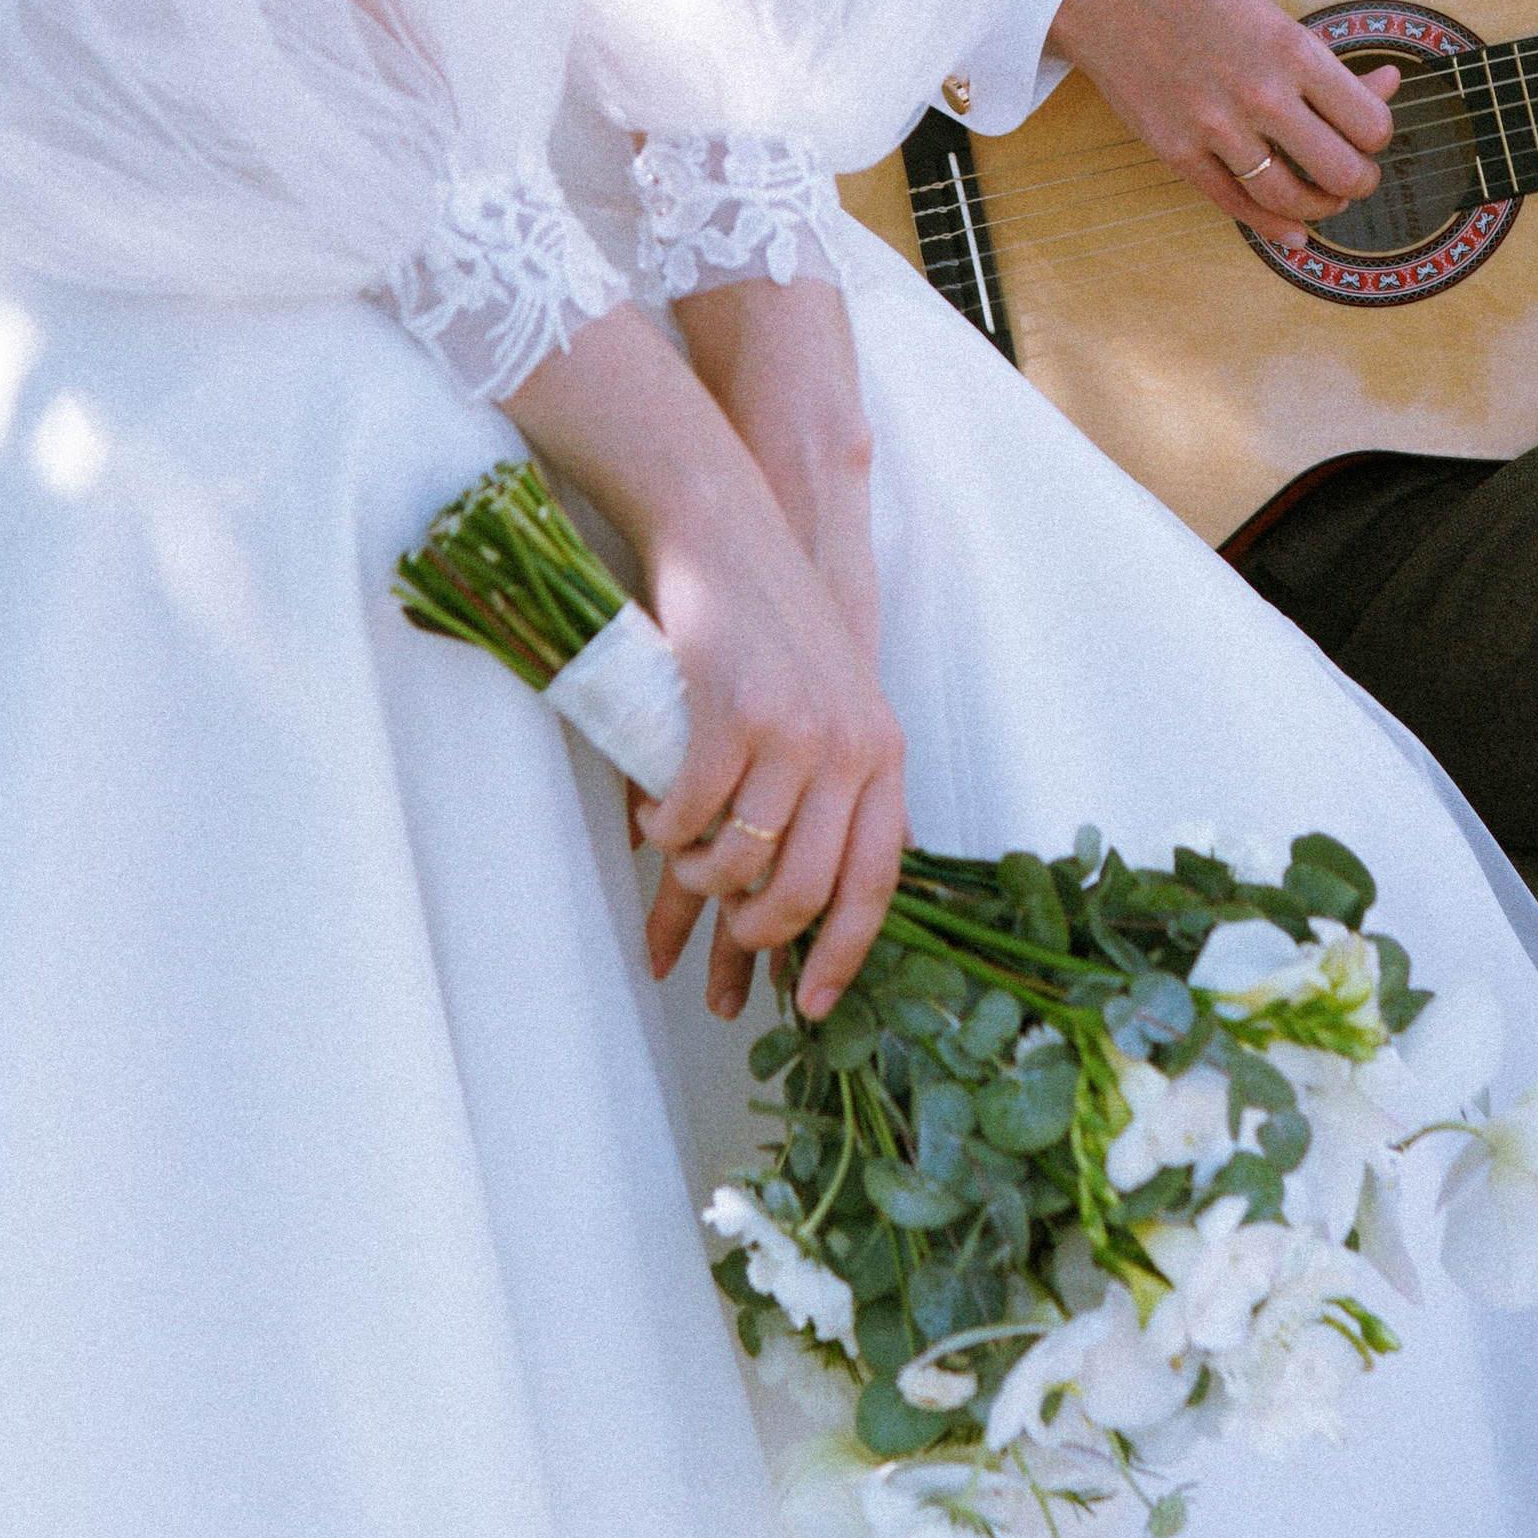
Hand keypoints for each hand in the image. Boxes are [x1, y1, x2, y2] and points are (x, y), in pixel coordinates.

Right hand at [636, 480, 905, 1025]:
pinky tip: (654, 815)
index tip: (812, 1008)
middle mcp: (850, 747)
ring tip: (681, 854)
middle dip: (752, 931)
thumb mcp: (836, 700)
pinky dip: (664, 831)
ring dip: (698, 878)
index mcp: (883, 752)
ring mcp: (792, 730)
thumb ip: (843, 784)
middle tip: (720, 924)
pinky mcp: (731, 711)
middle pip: (801, 890)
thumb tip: (836, 885)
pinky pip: (690, 814)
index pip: (876, 882)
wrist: (728, 529)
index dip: (842, 954)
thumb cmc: (772, 625)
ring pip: (740, 860)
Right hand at [1046, 0, 1398, 238]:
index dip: (1377, 139)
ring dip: (1320, 208)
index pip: (1370, 124)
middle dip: (1359, 183)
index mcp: (1293, 50)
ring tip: (1324, 199)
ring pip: (1292, 199)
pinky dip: (1273, 228)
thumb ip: (1331, 65)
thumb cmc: (1201, 5)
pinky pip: (1237, 207)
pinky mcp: (1179, 154)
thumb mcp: (1276, 21)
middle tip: (1355, 177)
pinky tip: (1291, 232)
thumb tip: (1390, 86)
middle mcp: (1259, 92)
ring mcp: (1216, 128)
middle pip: (1341, 171)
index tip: (1366, 136)